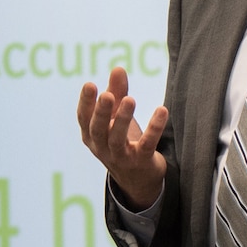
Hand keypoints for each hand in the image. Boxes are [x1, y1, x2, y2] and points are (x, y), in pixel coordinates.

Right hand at [77, 67, 167, 207]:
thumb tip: (118, 68)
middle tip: (106, 95)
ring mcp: (121, 157)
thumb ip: (117, 92)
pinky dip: (154, 128)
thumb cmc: (124, 141)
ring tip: (130, 99)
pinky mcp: (141, 161)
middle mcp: (102, 148)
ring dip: (123, 119)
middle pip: (98, 130)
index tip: (90, 84)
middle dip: (101, 112)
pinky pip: (147, 144)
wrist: (138, 178)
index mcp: (92, 135)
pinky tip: (161, 111)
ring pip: (118, 139)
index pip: (84, 118)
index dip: (86, 102)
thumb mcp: (117, 117)